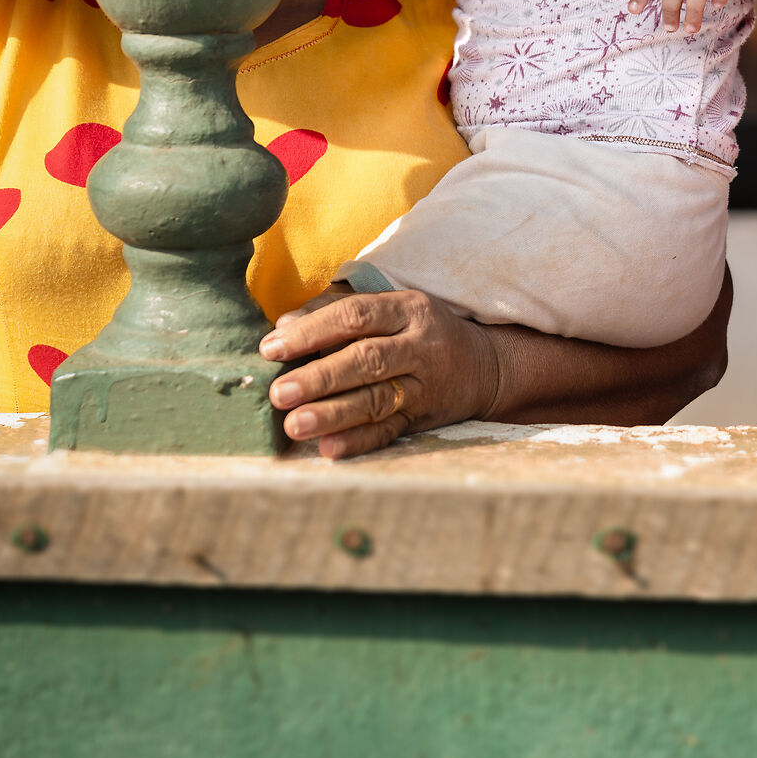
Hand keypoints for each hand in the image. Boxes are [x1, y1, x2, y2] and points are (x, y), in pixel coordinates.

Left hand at [260, 287, 501, 458]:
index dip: (312, 331)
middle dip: (319, 377)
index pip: (356, 315)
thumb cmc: (419, 332)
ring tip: (295, 426)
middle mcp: (420, 345)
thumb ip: (337, 311)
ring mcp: (426, 385)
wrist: (485, 366)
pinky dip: (359, 441)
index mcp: (407, 309)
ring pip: (377, 399)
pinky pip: (390, 431)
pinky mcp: (425, 418)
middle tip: (278, 393)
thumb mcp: (391, 309)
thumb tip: (284, 325)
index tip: (271, 348)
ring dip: (333, 414)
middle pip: (366, 359)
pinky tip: (330, 449)